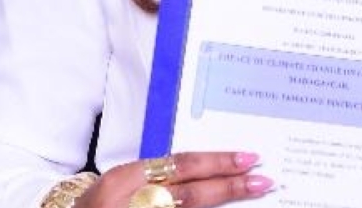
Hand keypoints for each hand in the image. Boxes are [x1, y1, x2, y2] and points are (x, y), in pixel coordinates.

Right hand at [79, 152, 271, 207]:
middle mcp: (128, 203)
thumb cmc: (99, 202)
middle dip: (229, 188)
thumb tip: (209, 169)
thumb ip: (160, 176)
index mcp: (124, 179)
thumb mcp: (125, 181)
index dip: (217, 162)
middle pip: (190, 196)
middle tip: (262, 181)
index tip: (248, 158)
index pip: (180, 166)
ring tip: (252, 197)